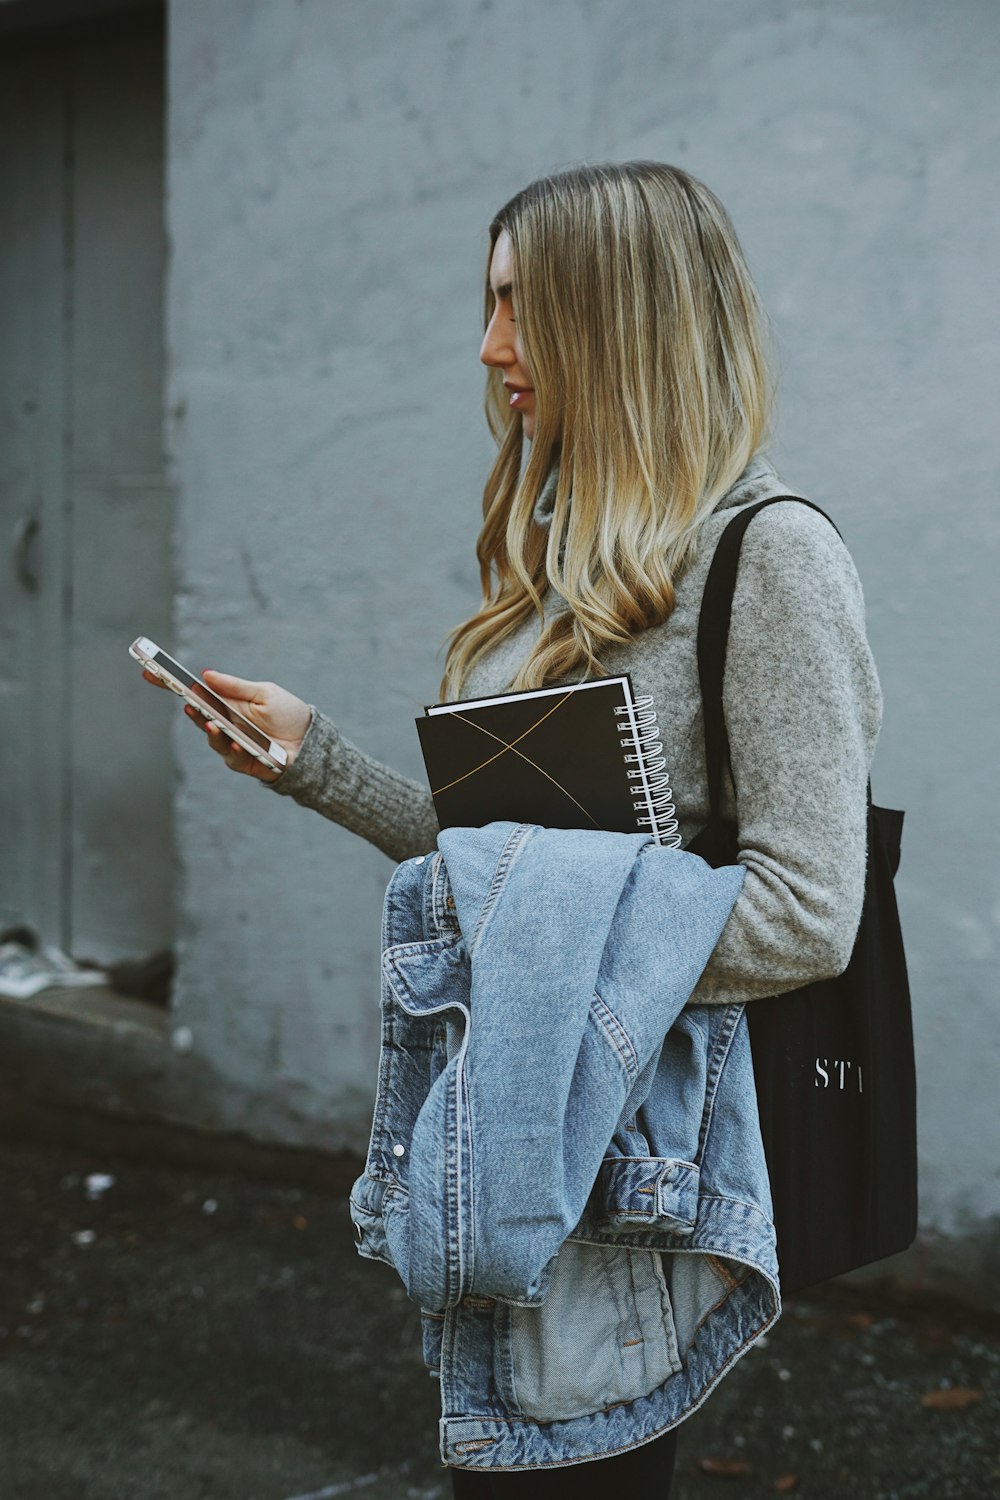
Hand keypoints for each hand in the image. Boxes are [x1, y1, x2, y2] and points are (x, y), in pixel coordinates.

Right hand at [141, 667, 310, 782]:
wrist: (310, 742)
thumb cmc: (288, 714)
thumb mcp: (264, 693)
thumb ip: (235, 687)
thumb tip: (205, 675)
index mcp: (227, 703)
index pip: (195, 693)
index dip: (172, 685)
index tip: (151, 674)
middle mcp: (225, 723)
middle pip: (198, 716)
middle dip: (190, 710)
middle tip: (186, 702)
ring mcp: (232, 744)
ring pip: (213, 739)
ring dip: (211, 732)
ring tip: (212, 724)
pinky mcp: (243, 762)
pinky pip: (232, 758)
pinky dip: (233, 750)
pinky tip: (237, 744)